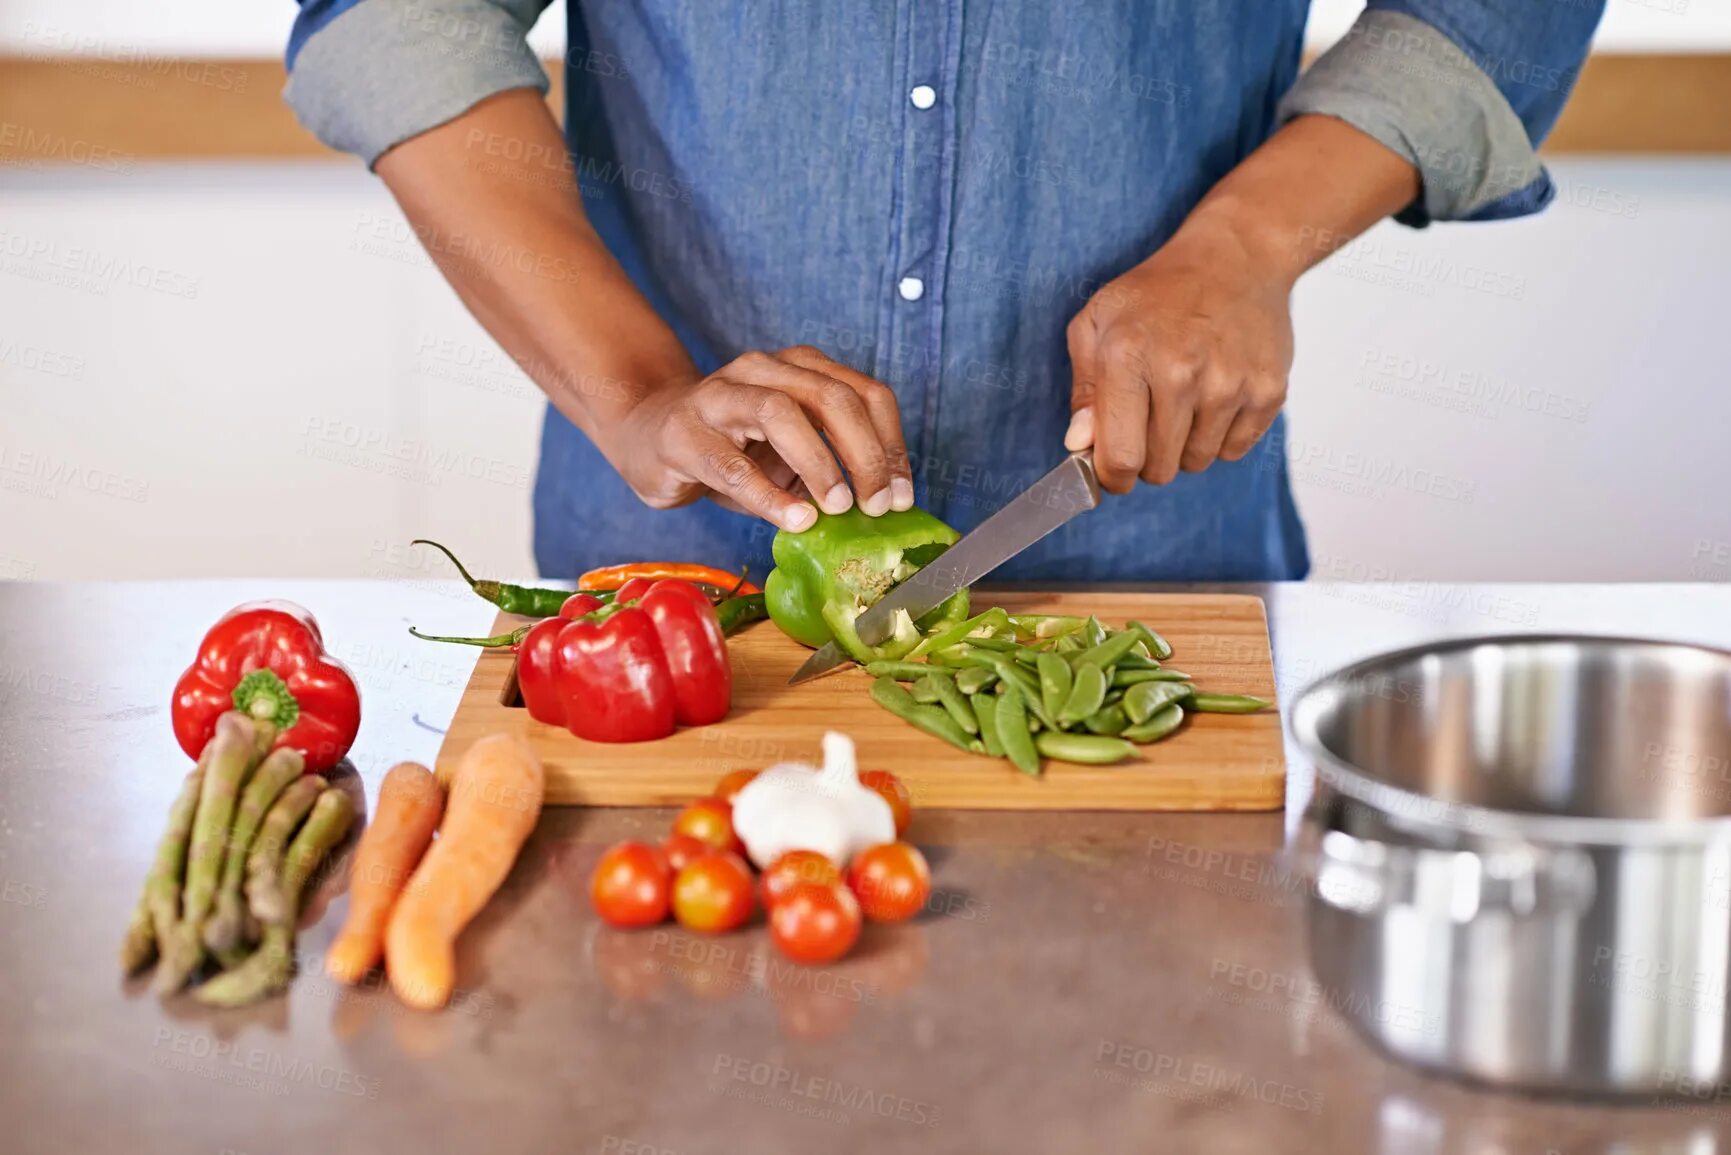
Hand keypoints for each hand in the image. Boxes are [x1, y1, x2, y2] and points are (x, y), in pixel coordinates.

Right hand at [611, 345, 915, 530]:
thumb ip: (828, 468)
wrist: (647, 434)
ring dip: (819, 464)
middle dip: (864, 454)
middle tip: (878, 504)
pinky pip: (732, 464)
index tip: (902, 495)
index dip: (891, 445)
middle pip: (831, 397)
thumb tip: (878, 508)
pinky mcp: (684, 432)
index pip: (865, 394)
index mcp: (800, 369)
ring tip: (837, 507)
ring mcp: (719, 395)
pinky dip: (769, 495)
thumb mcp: (789, 454)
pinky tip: (794, 519)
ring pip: (780, 412)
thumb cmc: (730, 447)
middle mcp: (762, 370)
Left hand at [1064, 215, 1294, 493]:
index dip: (1111, 476)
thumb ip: (1084, 389)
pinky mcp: (1267, 392)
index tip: (1111, 471)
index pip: (1119, 456)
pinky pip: (1233, 451)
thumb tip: (1080, 444)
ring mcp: (1229, 384)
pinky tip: (1214, 396)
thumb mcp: (1098, 322)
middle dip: (1146, 458)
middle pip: (1159, 469)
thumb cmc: (1159, 292)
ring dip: (1184, 447)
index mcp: (1129, 355)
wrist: (1236, 258)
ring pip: (1196, 463)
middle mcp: (1182, 372)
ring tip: (1183, 401)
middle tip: (1148, 421)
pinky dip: (1219, 436)